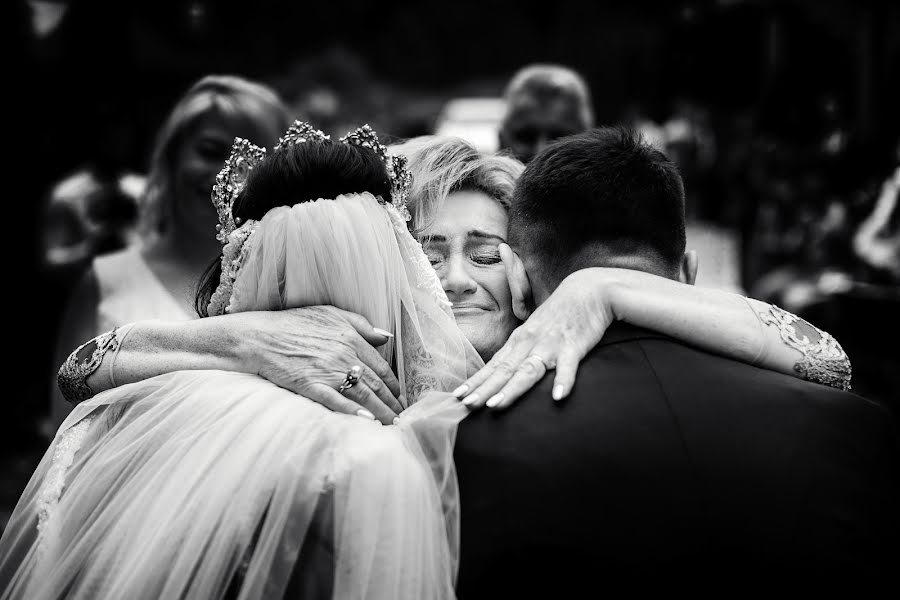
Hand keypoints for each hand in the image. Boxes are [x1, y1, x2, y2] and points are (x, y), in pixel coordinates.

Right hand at [234, 306, 401, 423]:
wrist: (259, 336)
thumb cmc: (294, 323)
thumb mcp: (330, 314)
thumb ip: (360, 324)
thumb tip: (385, 336)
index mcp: (350, 338)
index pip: (381, 366)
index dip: (394, 385)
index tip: (401, 397)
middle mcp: (343, 355)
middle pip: (376, 383)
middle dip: (393, 403)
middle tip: (403, 417)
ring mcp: (327, 371)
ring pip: (362, 394)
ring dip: (381, 411)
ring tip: (393, 424)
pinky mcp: (310, 385)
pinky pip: (336, 401)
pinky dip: (354, 411)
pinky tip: (368, 421)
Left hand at [455, 252, 615, 409]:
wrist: (588, 290)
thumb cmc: (559, 314)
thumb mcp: (534, 331)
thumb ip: (521, 351)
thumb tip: (504, 372)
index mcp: (519, 341)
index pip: (493, 365)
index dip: (476, 381)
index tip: (457, 397)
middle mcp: (529, 343)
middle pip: (504, 370)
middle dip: (484, 389)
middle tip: (467, 405)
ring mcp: (551, 344)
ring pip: (528, 370)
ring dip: (512, 388)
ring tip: (497, 405)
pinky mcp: (574, 345)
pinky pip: (568, 366)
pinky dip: (563, 380)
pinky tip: (557, 397)